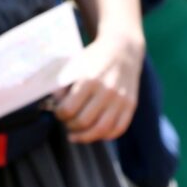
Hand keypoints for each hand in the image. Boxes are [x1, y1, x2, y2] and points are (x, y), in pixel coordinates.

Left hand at [55, 28, 141, 142]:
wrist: (122, 50)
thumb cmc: (94, 58)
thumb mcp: (75, 64)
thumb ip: (63, 84)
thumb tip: (56, 104)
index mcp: (89, 79)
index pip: (69, 109)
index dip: (60, 115)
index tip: (59, 112)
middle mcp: (106, 91)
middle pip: (83, 122)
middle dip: (70, 126)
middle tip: (67, 122)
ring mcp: (120, 100)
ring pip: (101, 130)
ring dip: (85, 137)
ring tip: (77, 135)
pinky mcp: (130, 105)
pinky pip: (118, 129)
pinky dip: (105, 136)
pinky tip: (95, 133)